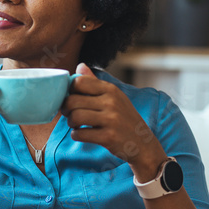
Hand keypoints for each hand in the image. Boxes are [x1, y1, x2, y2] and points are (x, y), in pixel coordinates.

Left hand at [61, 63, 165, 178]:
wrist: (143, 143)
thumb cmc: (124, 118)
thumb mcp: (114, 97)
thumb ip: (94, 82)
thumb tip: (80, 66)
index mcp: (111, 90)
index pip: (79, 82)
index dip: (69, 91)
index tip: (72, 99)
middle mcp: (111, 102)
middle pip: (72, 101)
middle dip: (66, 109)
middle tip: (70, 114)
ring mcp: (111, 120)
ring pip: (74, 117)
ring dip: (70, 123)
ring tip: (76, 125)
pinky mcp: (108, 137)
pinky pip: (79, 134)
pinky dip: (76, 135)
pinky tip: (82, 134)